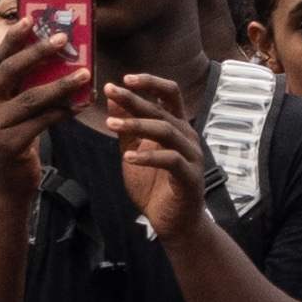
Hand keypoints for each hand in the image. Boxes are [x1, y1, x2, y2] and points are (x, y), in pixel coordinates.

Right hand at [0, 19, 88, 195]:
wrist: (2, 187)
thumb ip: (21, 89)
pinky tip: (82, 105)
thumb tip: (56, 58)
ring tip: (85, 73)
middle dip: (38, 52)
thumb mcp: (8, 112)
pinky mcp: (7, 145)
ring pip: (31, 98)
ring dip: (61, 84)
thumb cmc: (12, 142)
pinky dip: (64, 112)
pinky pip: (43, 122)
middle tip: (64, 39)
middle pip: (10, 71)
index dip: (13, 38)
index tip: (32, 18)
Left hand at [100, 74, 208, 239]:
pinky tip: (128, 158)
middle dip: (135, 99)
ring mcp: (191, 156)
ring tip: (112, 125)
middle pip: (163, 110)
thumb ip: (127, 130)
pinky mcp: (190, 177)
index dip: (150, 83)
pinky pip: (171, 161)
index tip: (124, 78)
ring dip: (138, 125)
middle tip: (110, 91)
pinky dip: (149, 157)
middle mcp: (187, 136)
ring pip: (167, 131)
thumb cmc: (155, 187)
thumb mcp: (134, 153)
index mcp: (176, 126)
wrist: (174, 223)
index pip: (169, 94)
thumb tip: (114, 100)